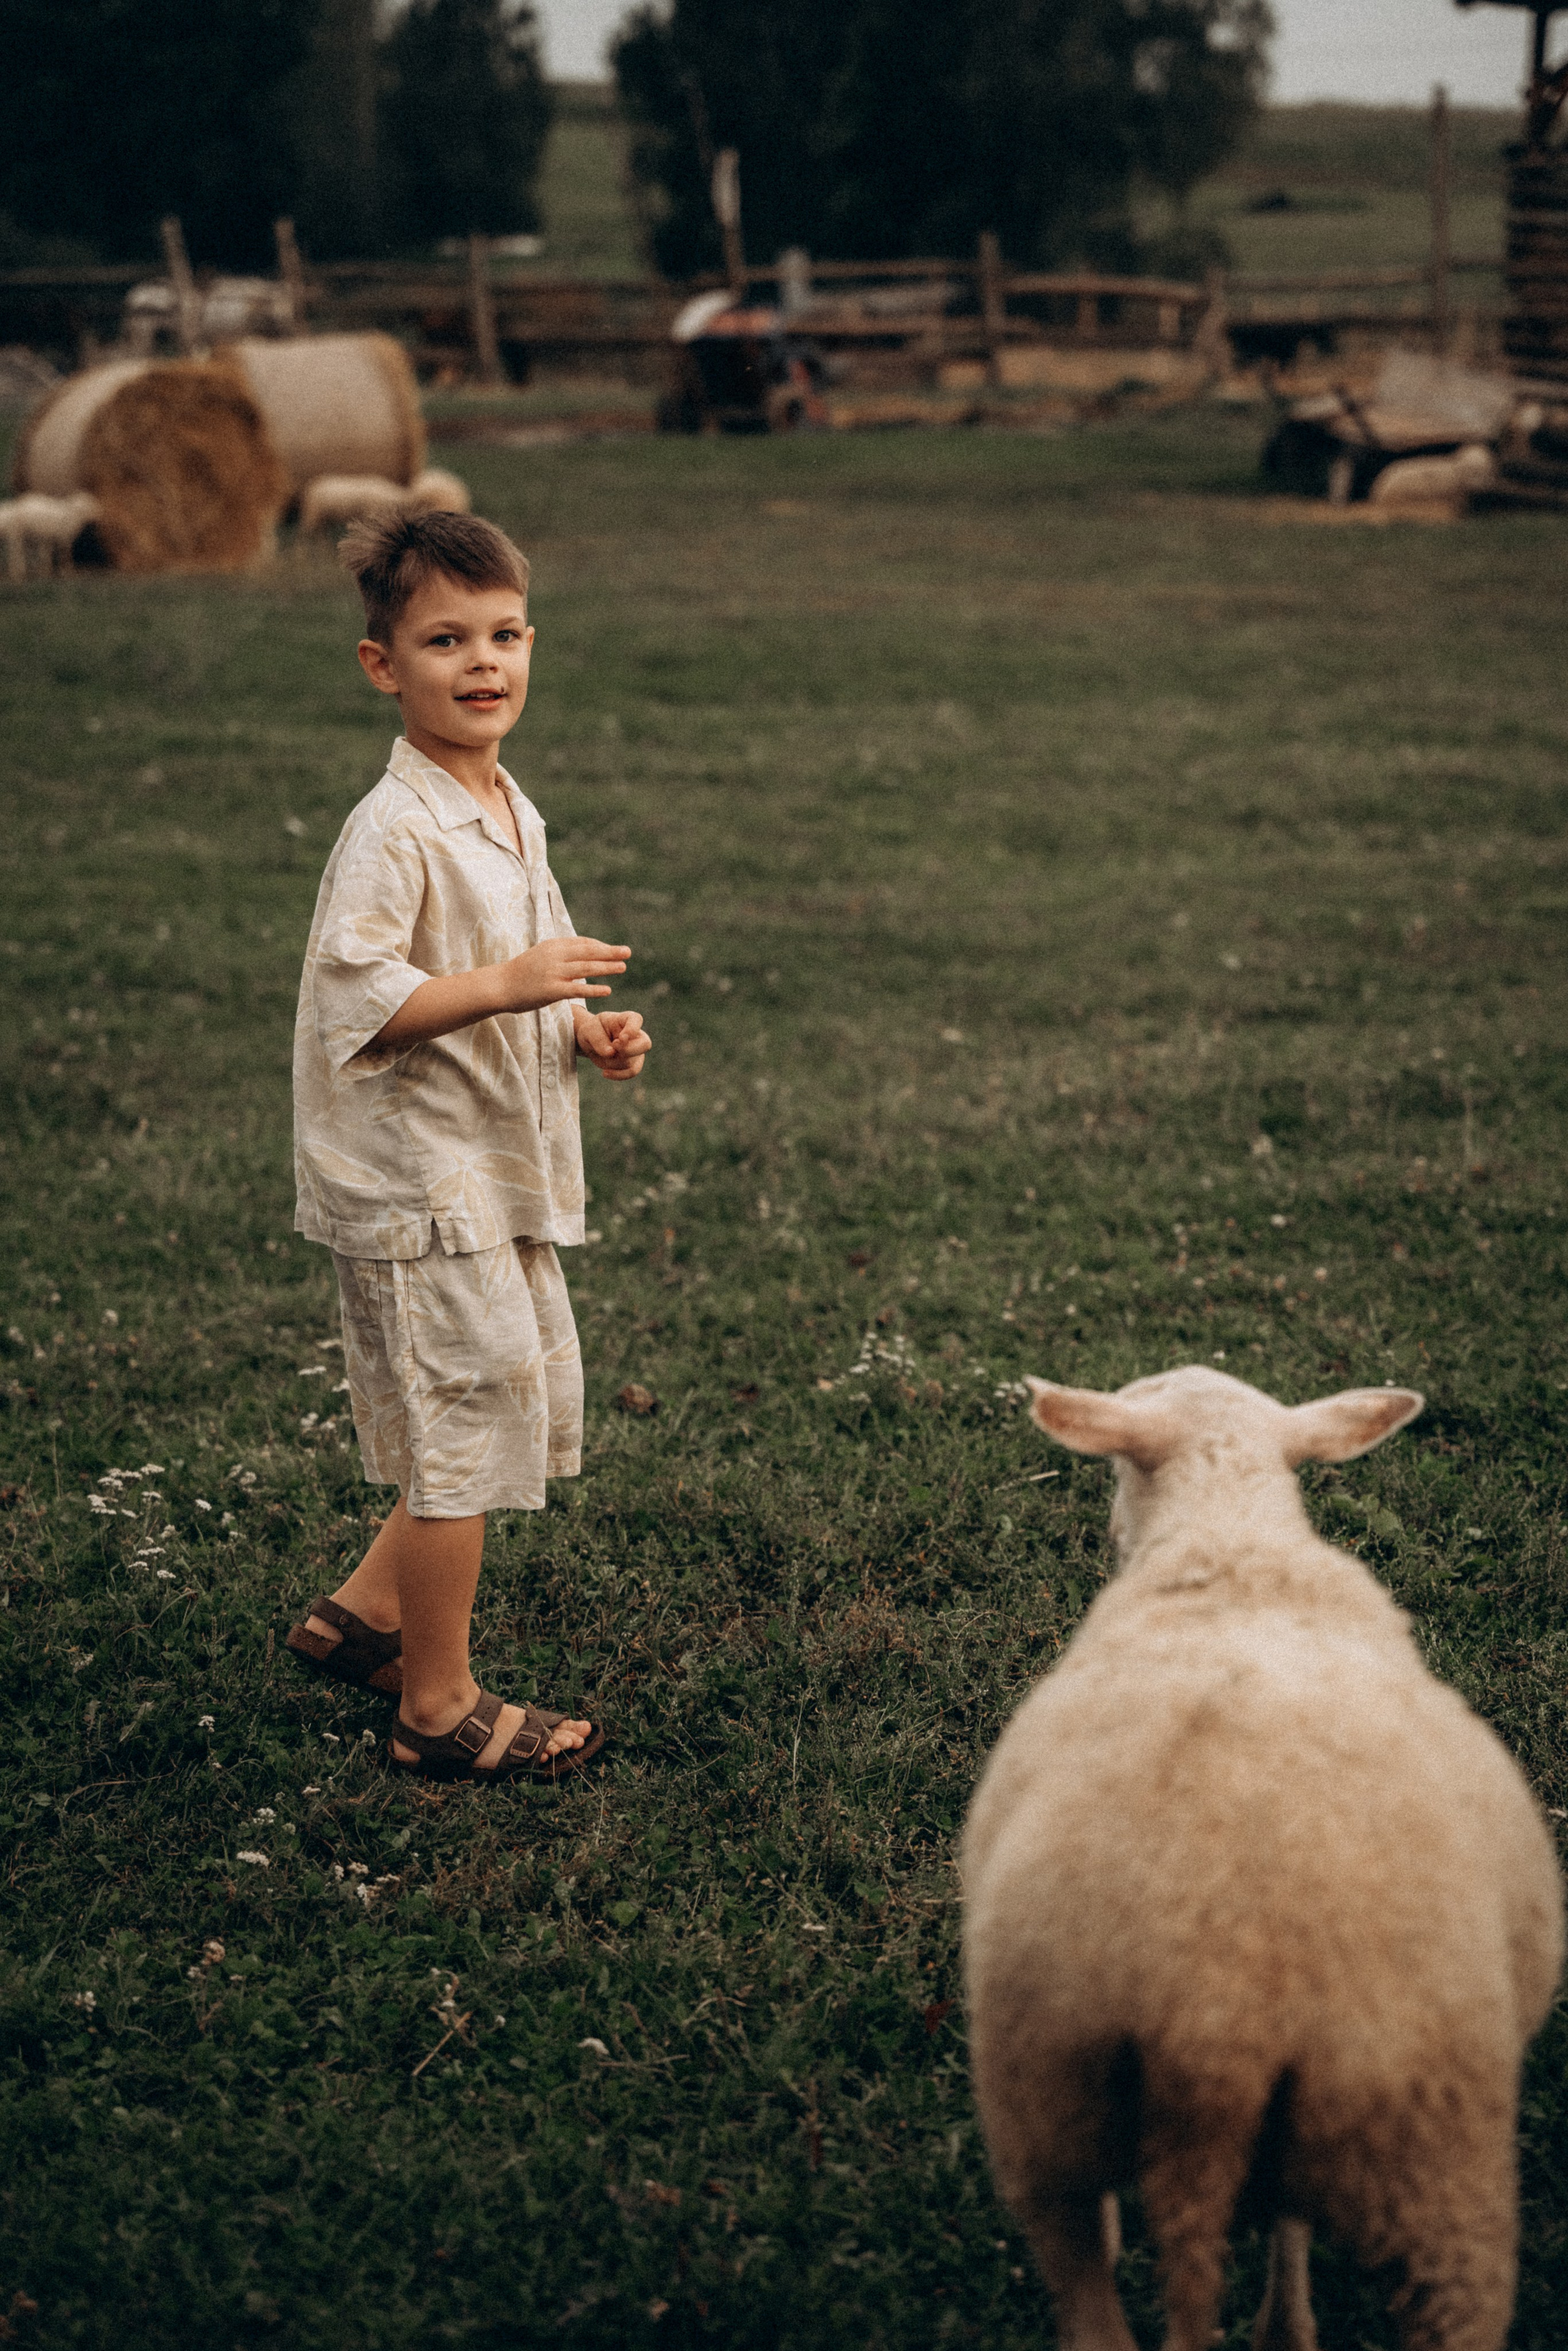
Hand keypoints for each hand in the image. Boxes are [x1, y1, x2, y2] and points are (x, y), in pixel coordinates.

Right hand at [498, 936, 629, 1013]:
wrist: (499, 986)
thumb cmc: (522, 972)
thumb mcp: (541, 955)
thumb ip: (560, 953)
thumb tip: (580, 952)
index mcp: (553, 945)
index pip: (582, 942)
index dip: (600, 946)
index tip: (613, 950)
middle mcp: (555, 956)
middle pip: (588, 952)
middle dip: (610, 952)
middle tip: (628, 952)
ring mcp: (553, 973)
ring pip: (585, 968)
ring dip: (606, 968)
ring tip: (623, 968)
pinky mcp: (551, 991)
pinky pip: (577, 989)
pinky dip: (593, 989)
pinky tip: (607, 990)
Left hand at [574, 1005, 650, 1081]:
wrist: (591, 1042)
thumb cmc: (592, 1031)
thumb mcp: (589, 1030)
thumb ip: (598, 1039)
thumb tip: (611, 1053)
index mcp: (626, 1019)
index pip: (636, 1020)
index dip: (632, 1030)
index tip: (621, 1037)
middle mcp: (636, 1034)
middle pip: (645, 1044)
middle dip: (629, 1050)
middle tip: (613, 1047)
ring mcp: (636, 1050)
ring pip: (632, 1061)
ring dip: (614, 1062)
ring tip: (601, 1055)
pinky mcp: (632, 1063)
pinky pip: (632, 1072)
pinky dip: (618, 1075)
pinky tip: (605, 1073)